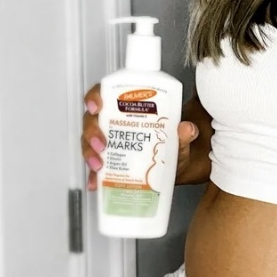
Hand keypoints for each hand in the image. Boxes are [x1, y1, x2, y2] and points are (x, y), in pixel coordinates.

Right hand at [81, 84, 198, 189]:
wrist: (178, 165)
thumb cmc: (174, 140)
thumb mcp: (182, 136)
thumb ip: (185, 133)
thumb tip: (187, 128)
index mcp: (128, 106)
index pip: (106, 92)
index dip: (95, 96)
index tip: (97, 106)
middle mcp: (115, 121)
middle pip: (92, 119)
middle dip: (92, 131)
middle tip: (102, 143)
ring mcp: (110, 142)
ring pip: (89, 142)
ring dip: (89, 152)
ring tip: (99, 165)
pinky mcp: (109, 163)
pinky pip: (94, 167)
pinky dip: (92, 176)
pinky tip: (94, 183)